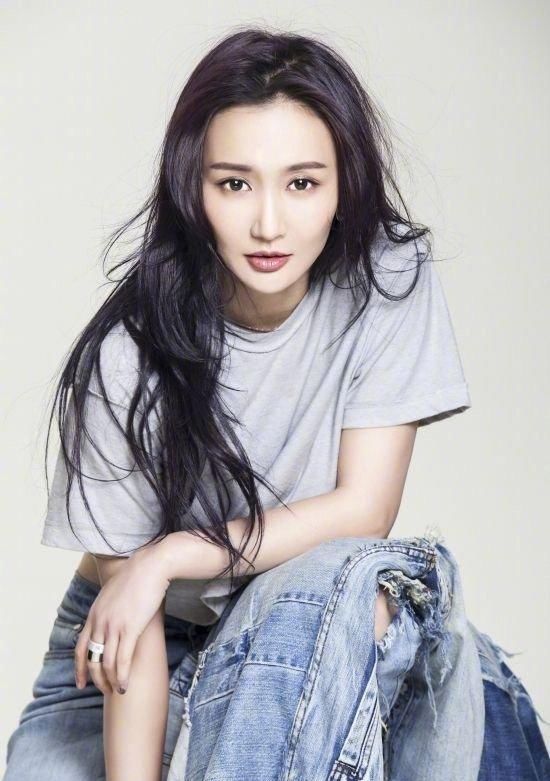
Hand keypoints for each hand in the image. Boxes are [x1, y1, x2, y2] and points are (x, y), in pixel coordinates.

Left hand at [74, 546, 170, 695]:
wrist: (150, 566)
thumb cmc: (137, 577)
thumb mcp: (113, 592)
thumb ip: (108, 608)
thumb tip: (111, 617)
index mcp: (94, 614)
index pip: (80, 647)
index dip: (79, 668)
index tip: (81, 683)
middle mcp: (100, 622)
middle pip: (91, 659)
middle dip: (96, 679)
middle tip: (103, 691)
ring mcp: (113, 626)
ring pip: (106, 663)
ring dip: (110, 681)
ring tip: (118, 691)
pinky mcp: (130, 628)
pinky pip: (122, 660)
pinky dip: (122, 676)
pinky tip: (125, 685)